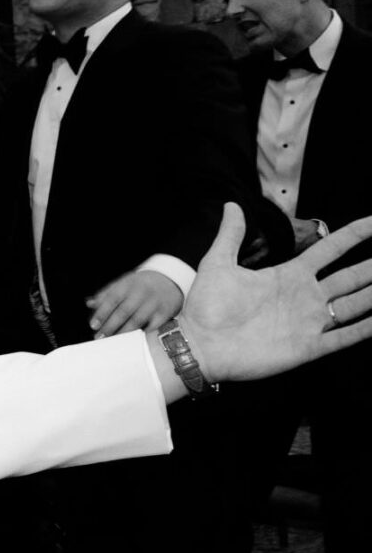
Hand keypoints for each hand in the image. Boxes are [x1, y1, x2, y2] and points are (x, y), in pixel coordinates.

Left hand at [86, 269, 181, 336]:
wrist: (168, 280)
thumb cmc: (139, 285)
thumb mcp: (123, 284)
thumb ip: (106, 294)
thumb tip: (89, 303)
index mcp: (127, 284)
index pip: (112, 299)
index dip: (102, 313)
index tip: (93, 325)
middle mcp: (141, 292)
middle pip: (124, 311)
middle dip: (110, 326)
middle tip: (99, 337)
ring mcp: (154, 303)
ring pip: (137, 320)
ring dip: (123, 332)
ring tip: (113, 342)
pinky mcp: (165, 313)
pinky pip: (152, 326)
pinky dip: (142, 334)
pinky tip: (133, 341)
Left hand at [176, 202, 371, 384]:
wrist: (198, 344)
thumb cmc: (206, 307)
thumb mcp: (218, 264)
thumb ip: (231, 235)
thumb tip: (231, 204)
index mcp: (289, 275)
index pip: (331, 250)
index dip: (355, 235)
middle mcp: (305, 297)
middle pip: (352, 277)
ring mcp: (309, 322)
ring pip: (355, 304)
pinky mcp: (307, 347)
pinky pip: (345, 337)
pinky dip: (366, 328)